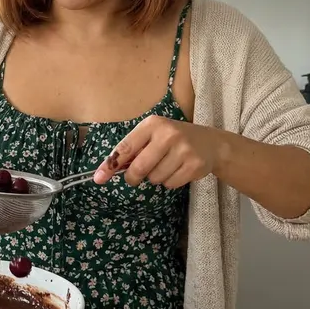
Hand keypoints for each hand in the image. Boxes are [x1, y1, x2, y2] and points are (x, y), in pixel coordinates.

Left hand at [92, 115, 224, 188]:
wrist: (211, 143)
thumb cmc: (173, 139)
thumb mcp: (153, 135)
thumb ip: (132, 150)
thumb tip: (106, 170)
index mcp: (152, 124)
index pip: (125, 148)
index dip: (110, 165)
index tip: (99, 178)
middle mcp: (168, 134)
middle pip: (139, 168)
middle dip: (133, 177)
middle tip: (135, 177)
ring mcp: (183, 150)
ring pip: (155, 178)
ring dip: (155, 178)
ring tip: (166, 165)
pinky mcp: (195, 165)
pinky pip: (170, 184)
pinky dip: (170, 182)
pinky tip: (178, 170)